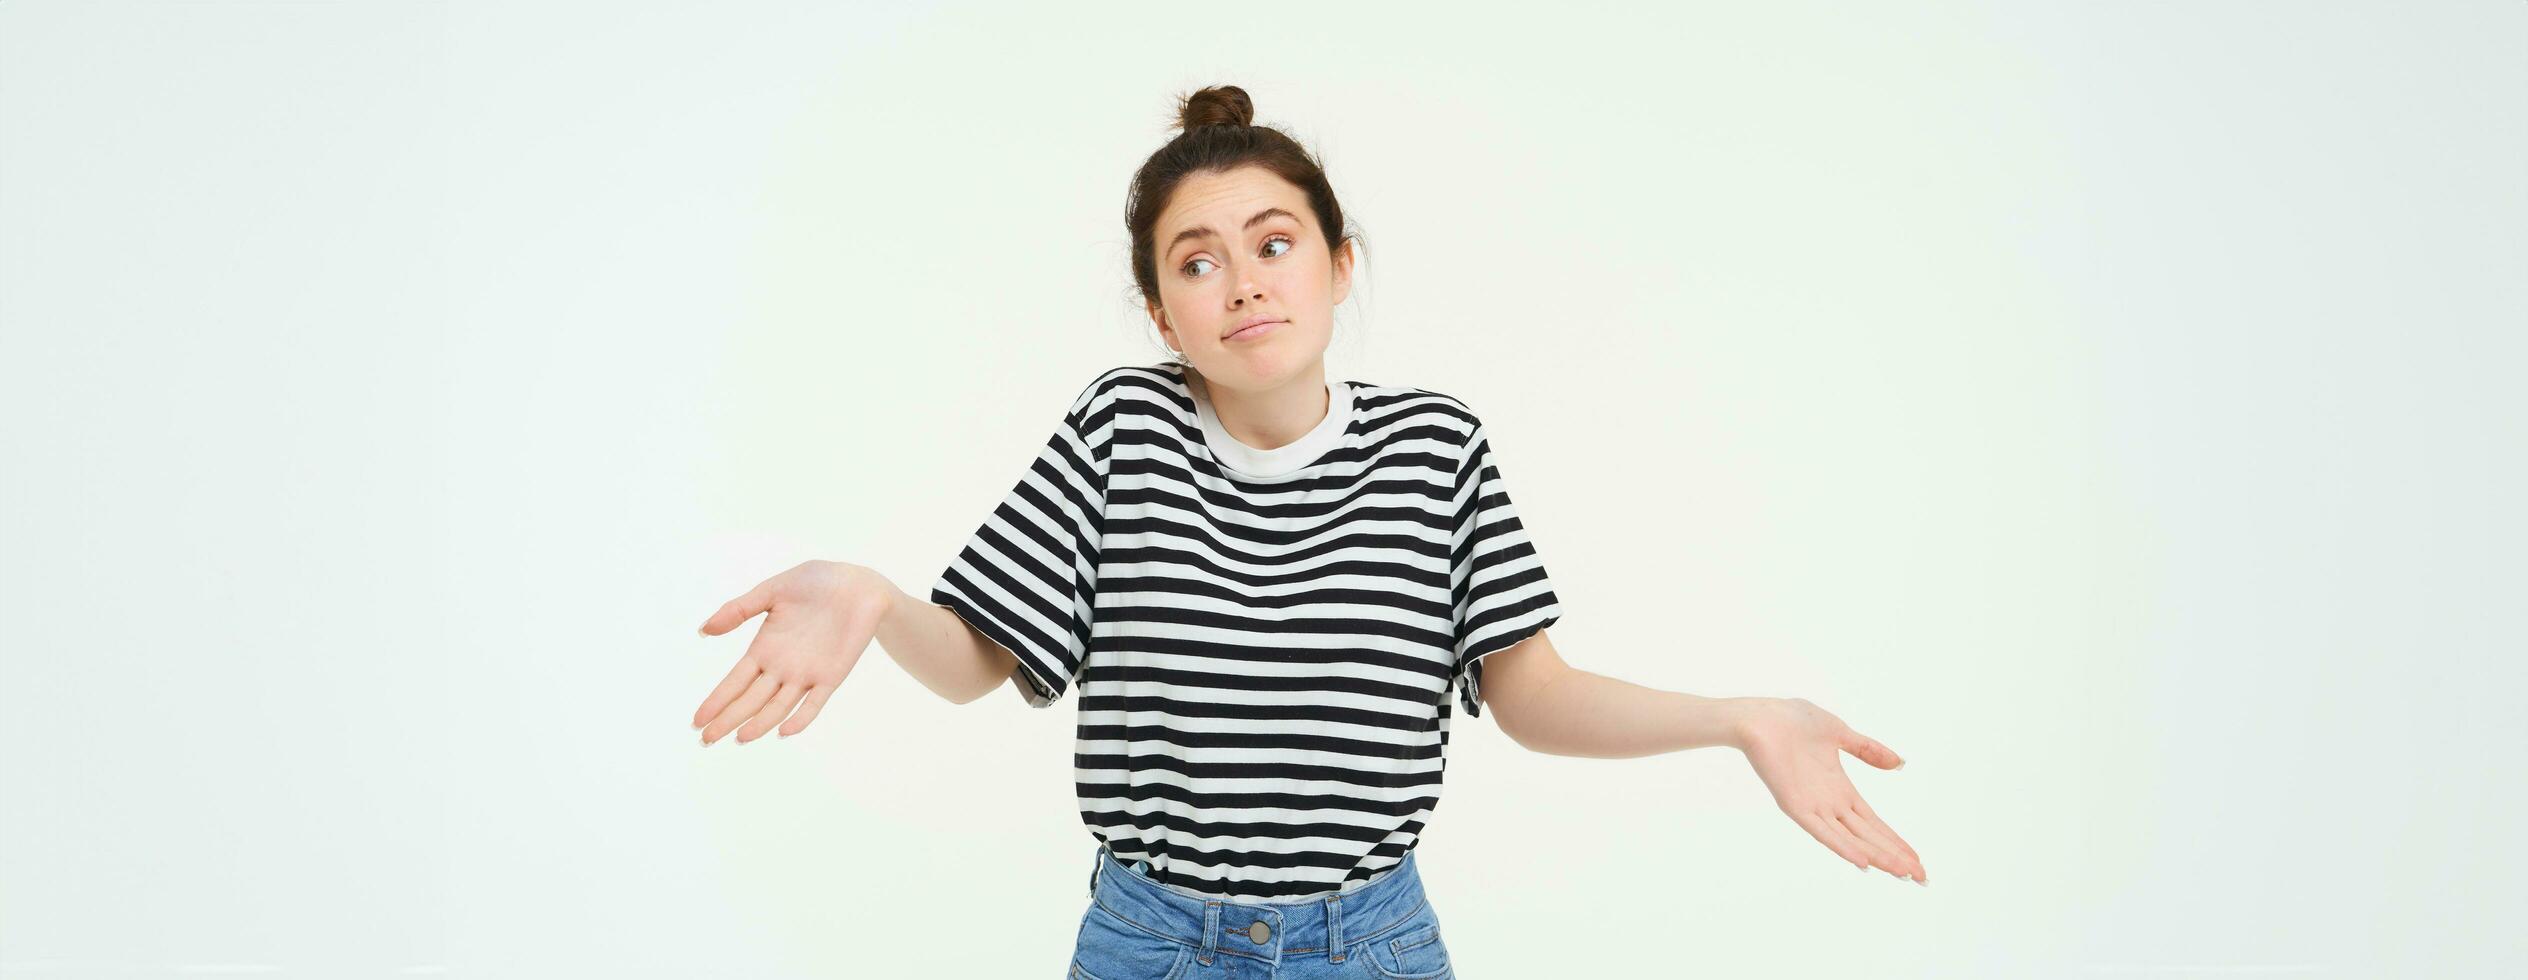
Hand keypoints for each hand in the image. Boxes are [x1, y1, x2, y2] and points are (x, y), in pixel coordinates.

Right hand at [691, 560, 892, 744]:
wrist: (859, 584)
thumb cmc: (816, 583)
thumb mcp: (772, 591)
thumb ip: (739, 610)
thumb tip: (704, 629)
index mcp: (764, 649)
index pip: (734, 681)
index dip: (717, 700)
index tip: (697, 721)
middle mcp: (781, 667)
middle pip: (750, 700)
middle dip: (729, 719)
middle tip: (707, 740)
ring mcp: (806, 674)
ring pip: (778, 706)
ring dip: (760, 723)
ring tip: (741, 738)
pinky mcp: (831, 676)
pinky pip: (815, 702)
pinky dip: (801, 718)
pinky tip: (784, 731)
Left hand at [1736, 697, 1926, 884]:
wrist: (1760, 716)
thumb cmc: (1792, 721)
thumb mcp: (1840, 733)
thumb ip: (1868, 750)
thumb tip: (1899, 763)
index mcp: (1840, 789)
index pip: (1874, 823)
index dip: (1896, 840)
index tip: (1918, 859)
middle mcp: (1830, 803)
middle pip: (1869, 837)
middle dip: (1895, 856)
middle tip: (1922, 878)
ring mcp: (1813, 807)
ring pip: (1852, 840)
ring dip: (1878, 856)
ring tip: (1902, 873)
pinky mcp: (1795, 806)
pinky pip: (1822, 832)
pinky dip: (1842, 847)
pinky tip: (1862, 862)